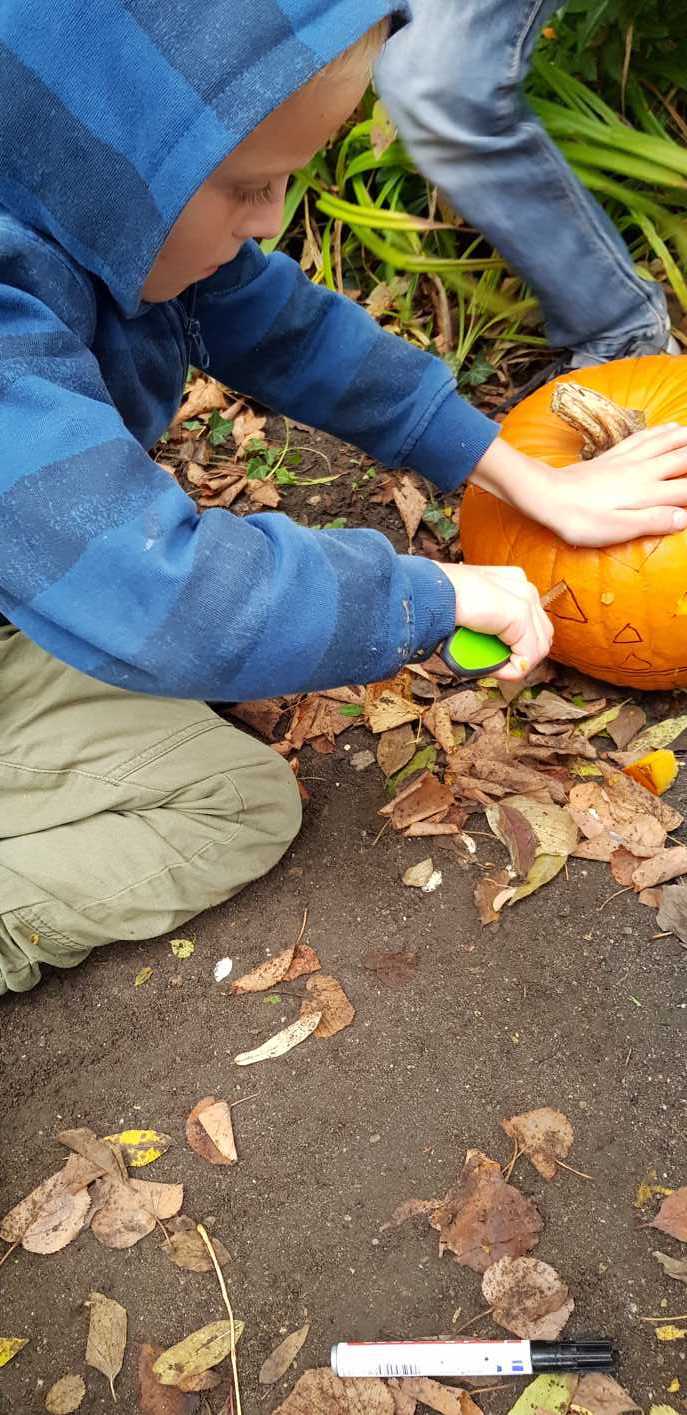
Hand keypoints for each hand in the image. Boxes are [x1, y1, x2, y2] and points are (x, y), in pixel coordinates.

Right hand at [439, 563, 552, 680]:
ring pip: (537, 648)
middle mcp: (522, 584)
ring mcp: (524, 596)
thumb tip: (501, 656)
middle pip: (540, 636)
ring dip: (511, 664)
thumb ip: (489, 630)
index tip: (487, 654)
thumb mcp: (470, 617)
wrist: (427, 594)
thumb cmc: (437, 605)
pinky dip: (509, 670)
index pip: (531, 625)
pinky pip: (527, 656)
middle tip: (487, 661)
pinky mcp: (521, 611)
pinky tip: (488, 665)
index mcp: (511, 581)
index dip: (515, 648)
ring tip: (484, 662)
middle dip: (518, 656)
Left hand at [472, 427, 686, 546]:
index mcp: (648, 493)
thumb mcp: (619, 529)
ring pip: (665, 442)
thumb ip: (654, 521)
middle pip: (681, 458)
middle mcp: (643, 472)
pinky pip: (643, 437)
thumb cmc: (581, 519)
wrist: (548, 495)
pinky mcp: (612, 456)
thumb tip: (684, 518)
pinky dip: (660, 431)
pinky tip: (666, 427)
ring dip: (685, 438)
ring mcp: (628, 460)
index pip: (685, 489)